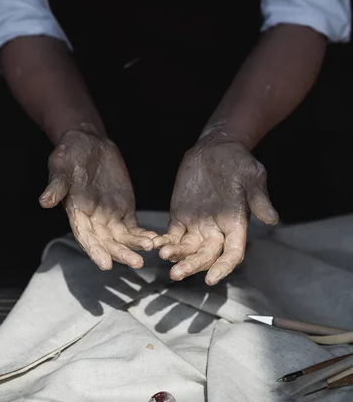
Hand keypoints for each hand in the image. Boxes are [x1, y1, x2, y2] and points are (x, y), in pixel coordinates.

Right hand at [39, 130, 156, 269]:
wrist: (88, 143)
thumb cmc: (70, 154)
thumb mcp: (61, 166)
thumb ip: (56, 185)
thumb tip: (44, 201)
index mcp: (76, 213)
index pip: (85, 237)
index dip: (95, 251)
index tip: (105, 264)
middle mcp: (93, 220)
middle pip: (107, 243)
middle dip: (120, 253)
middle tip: (136, 262)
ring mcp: (110, 216)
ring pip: (123, 238)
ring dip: (135, 246)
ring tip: (151, 247)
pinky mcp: (124, 210)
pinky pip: (134, 228)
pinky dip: (143, 234)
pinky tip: (156, 239)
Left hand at [153, 131, 278, 284]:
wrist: (216, 148)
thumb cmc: (238, 162)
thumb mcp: (252, 176)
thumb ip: (258, 198)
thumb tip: (272, 219)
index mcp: (236, 225)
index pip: (232, 253)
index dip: (223, 267)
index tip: (211, 279)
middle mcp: (217, 230)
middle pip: (206, 256)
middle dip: (192, 266)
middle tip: (177, 273)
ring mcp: (197, 225)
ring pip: (187, 249)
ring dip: (176, 256)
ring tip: (163, 256)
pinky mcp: (181, 217)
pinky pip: (172, 235)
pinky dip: (164, 242)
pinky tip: (154, 245)